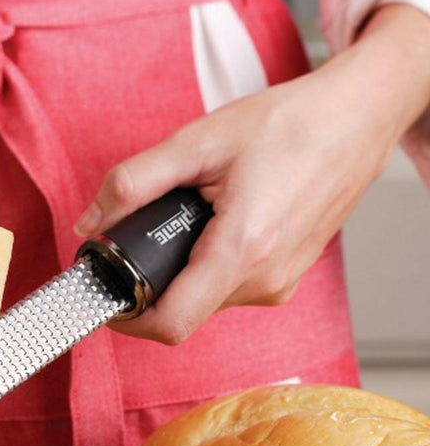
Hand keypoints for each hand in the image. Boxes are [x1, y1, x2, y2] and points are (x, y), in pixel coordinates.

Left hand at [75, 4, 429, 344]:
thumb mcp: (198, 142)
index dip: (128, 320)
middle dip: (150, 283)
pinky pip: (229, 289)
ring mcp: (279, 285)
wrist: (355, 120)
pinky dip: (208, 267)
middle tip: (139, 239)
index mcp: (241, 251)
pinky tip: (214, 226)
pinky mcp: (285, 280)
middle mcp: (264, 281)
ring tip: (187, 220)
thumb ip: (133, 182)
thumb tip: (90, 222)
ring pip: (205, 301)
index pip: (170, 324)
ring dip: (181, 272)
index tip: (106, 299)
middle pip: (182, 312)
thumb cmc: (288, 126)